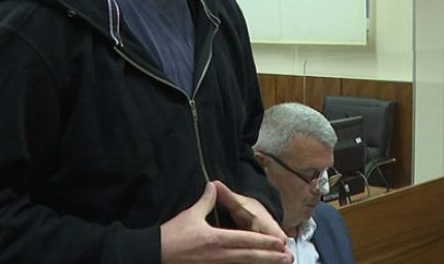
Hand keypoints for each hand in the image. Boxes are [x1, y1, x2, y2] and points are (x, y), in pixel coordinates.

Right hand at [159, 182, 292, 262]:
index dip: (264, 241)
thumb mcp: (191, 214)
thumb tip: (213, 186)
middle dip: (270, 256)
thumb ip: (207, 200)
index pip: (246, 240)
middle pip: (249, 256)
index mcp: (217, 239)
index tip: (279, 242)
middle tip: (287, 257)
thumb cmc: (173, 234)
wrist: (155, 253)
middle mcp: (219, 254)